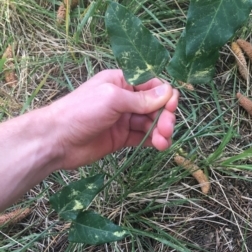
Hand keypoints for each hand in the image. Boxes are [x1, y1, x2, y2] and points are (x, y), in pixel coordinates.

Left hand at [51, 69, 178, 168]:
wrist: (57, 140)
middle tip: (167, 129)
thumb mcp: (112, 99)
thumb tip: (169, 92)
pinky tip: (160, 145)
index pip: (152, 85)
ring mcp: (124, 120)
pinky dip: (153, 141)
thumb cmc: (81, 112)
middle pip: (154, 105)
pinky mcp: (122, 137)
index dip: (165, 95)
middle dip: (164, 116)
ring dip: (160, 131)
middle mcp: (125, 99)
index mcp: (122, 82)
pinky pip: (143, 137)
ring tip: (164, 142)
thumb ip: (141, 99)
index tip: (171, 107)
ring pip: (150, 123)